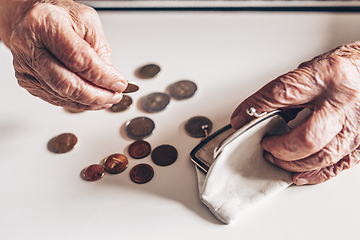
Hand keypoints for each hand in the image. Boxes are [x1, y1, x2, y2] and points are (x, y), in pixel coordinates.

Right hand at [8, 0, 126, 109]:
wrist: (36, 19)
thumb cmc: (61, 17)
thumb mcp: (89, 23)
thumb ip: (101, 51)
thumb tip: (110, 80)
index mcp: (46, 24)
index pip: (78, 59)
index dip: (102, 76)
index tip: (119, 84)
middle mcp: (29, 45)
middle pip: (66, 83)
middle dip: (96, 95)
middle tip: (115, 95)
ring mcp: (25, 65)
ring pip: (62, 94)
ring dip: (89, 102)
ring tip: (107, 98)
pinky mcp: (27, 81)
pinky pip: (55, 99)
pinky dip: (77, 103)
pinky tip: (91, 100)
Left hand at [231, 42, 359, 184]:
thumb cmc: (341, 69)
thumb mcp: (309, 70)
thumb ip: (282, 94)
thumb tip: (252, 114)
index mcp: (328, 76)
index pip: (283, 94)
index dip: (257, 108)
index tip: (241, 119)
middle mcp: (345, 101)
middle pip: (307, 138)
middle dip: (280, 148)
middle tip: (266, 146)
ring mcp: (358, 124)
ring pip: (322, 157)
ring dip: (293, 163)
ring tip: (277, 158)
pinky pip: (339, 165)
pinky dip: (315, 173)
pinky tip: (299, 173)